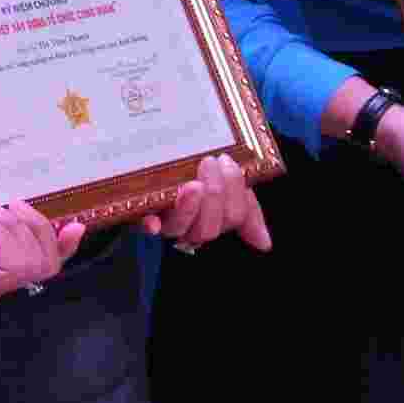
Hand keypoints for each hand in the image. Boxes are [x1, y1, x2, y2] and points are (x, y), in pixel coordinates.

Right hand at [0, 199, 88, 306]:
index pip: (15, 268)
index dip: (3, 239)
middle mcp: (0, 277)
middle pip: (37, 260)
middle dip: (15, 228)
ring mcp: (11, 261)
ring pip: (46, 252)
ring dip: (29, 221)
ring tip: (0, 205)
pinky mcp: (16, 243)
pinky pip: (50, 250)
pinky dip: (64, 241)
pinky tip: (74, 228)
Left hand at [142, 153, 272, 253]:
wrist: (156, 158)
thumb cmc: (199, 174)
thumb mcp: (228, 187)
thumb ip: (246, 210)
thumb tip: (265, 245)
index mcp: (214, 218)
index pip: (232, 217)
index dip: (234, 193)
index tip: (226, 160)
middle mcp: (189, 225)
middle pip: (208, 229)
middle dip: (215, 196)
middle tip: (209, 162)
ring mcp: (163, 221)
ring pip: (180, 229)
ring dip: (189, 208)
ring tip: (192, 183)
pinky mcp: (138, 214)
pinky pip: (143, 225)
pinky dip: (150, 224)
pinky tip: (153, 222)